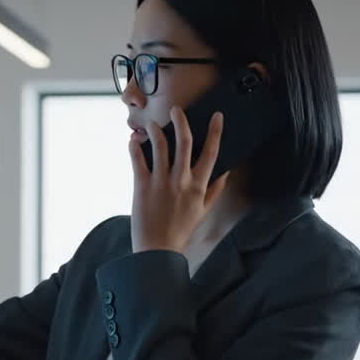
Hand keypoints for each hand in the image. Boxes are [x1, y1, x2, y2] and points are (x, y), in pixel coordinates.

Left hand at [128, 107, 228, 253]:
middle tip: (176, 109)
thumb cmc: (180, 231)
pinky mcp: (142, 185)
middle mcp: (181, 180)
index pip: (211, 152)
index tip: (217, 116)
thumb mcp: (203, 211)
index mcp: (198, 186)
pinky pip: (138, 159)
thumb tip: (225, 172)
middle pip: (184, 142)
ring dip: (156, 130)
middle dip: (181, 121)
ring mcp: (161, 182)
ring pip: (160, 146)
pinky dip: (135, 146)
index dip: (215, 131)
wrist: (157, 250)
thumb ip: (215, 190)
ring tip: (152, 124)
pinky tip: (133, 139)